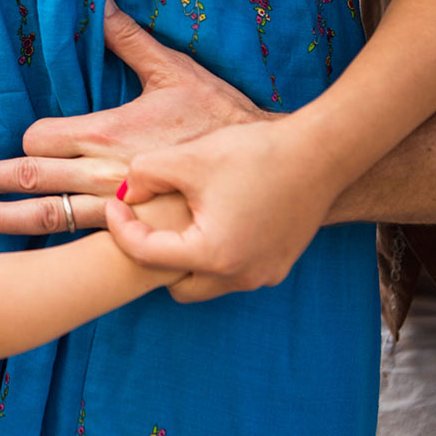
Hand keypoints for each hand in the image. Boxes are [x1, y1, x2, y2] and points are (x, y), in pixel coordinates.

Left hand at [0, 0, 269, 233]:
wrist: (277, 173)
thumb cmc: (223, 120)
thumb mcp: (176, 72)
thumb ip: (130, 40)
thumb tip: (101, 0)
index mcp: (108, 134)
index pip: (41, 141)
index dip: (26, 144)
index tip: (21, 147)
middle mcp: (105, 175)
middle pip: (29, 180)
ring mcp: (118, 211)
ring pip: (44, 218)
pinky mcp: (135, 238)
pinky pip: (79, 248)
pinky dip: (45, 253)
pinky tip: (19, 264)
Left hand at [108, 117, 339, 301]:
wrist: (321, 152)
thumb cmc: (255, 153)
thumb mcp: (186, 158)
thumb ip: (144, 176)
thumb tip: (125, 195)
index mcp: (212, 255)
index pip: (145, 254)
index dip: (119, 227)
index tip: (114, 203)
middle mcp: (240, 277)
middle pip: (172, 284)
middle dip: (152, 256)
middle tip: (142, 221)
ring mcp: (263, 275)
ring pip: (203, 282)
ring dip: (182, 258)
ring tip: (173, 221)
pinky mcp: (278, 265)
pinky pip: (231, 272)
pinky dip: (212, 255)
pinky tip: (207, 221)